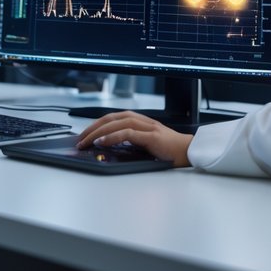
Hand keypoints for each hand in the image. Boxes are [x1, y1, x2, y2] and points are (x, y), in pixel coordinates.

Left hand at [75, 111, 192, 166]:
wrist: (191, 152)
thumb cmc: (170, 150)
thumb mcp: (145, 144)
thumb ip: (131, 142)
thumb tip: (109, 148)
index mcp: (139, 121)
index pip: (112, 118)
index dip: (96, 124)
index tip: (85, 134)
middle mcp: (142, 121)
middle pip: (111, 118)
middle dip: (92, 127)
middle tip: (80, 139)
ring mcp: (147, 127)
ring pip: (116, 123)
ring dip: (98, 132)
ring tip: (86, 141)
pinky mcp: (151, 136)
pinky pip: (127, 134)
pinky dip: (112, 137)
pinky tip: (102, 142)